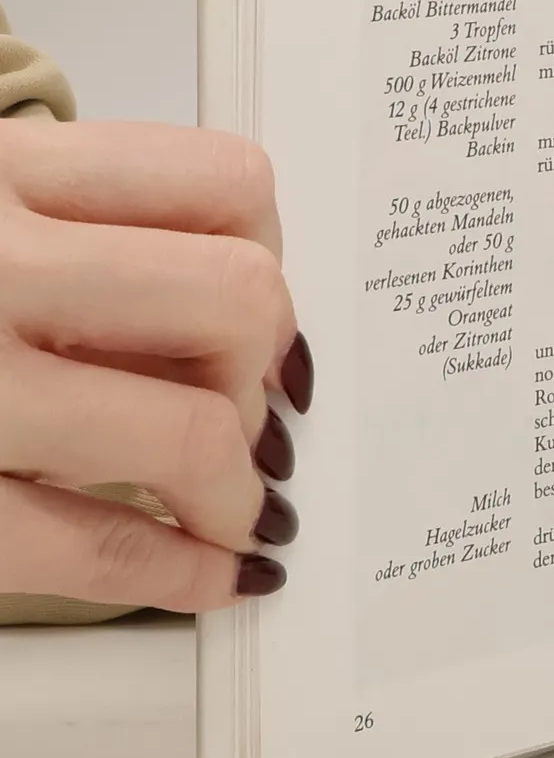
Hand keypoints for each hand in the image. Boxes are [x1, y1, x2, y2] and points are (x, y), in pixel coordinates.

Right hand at [0, 120, 309, 610]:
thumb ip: (75, 237)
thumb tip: (239, 319)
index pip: (225, 183)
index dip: (275, 254)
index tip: (266, 309)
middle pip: (235, 300)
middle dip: (263, 370)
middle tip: (251, 412)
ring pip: (183, 428)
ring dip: (234, 484)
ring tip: (234, 505)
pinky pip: (90, 543)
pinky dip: (178, 567)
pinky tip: (208, 574)